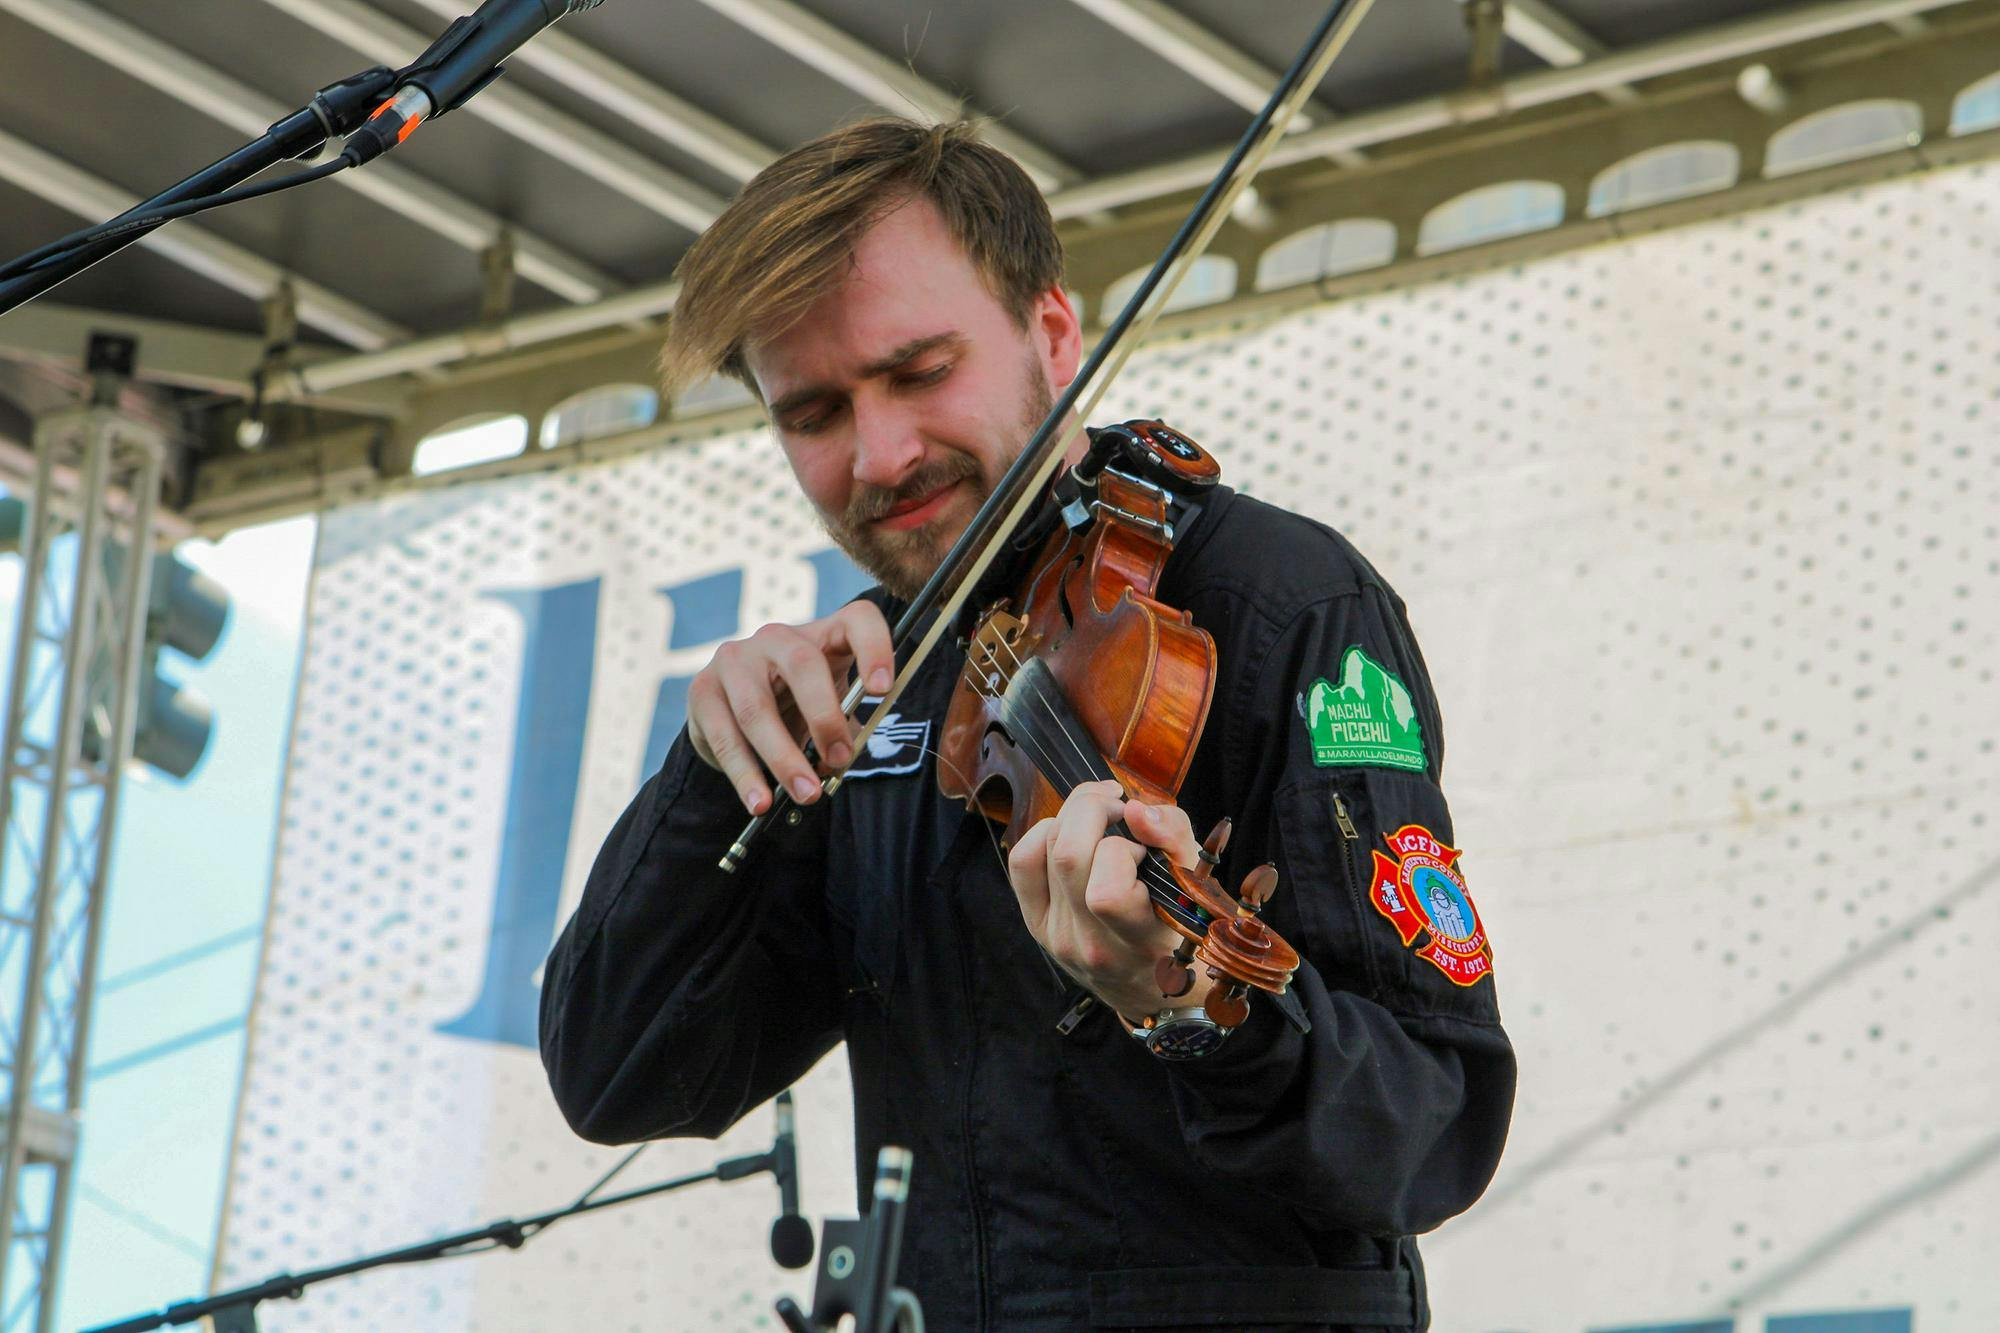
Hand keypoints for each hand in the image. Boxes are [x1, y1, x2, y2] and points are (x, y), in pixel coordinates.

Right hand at [686, 600, 894, 814]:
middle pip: (803, 663)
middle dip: (824, 717)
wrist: (732, 712)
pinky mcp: (702, 689)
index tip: (882, 689)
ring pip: (757, 708)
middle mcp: (778, 638)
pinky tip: (760, 801)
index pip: (857, 621)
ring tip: (806, 795)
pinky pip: (725, 736)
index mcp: (823, 636)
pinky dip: (745, 774)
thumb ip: (840, 733)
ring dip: (783, 758)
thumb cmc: (795, 709)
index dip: (874, 647)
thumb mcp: (826, 713)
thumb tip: (836, 764)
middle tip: (839, 759)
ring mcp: (735, 658)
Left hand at [1004, 781, 1201, 1019]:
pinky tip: (1069, 833)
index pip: (1107, 893)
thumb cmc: (1177, 926)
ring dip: (1071, 818)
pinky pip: (1022, 864)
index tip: (1143, 850)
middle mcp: (1089, 944)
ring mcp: (1056, 936)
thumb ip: (1173, 837)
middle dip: (1092, 812)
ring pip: (1042, 852)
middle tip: (1117, 809)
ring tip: (1098, 817)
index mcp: (1136, 941)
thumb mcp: (1194, 882)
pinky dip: (1041, 835)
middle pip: (1067, 857)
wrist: (1148, 986)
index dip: (1124, 851)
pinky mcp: (1036, 924)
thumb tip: (1135, 809)